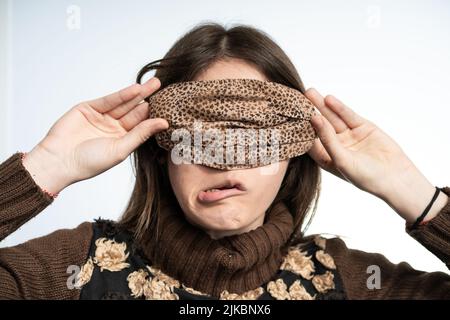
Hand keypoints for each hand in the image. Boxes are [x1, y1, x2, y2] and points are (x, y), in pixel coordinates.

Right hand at [23, 77, 167, 193]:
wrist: (59, 161)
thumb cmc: (90, 162)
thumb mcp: (120, 149)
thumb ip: (141, 134)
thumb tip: (163, 123)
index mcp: (122, 140)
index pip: (141, 124)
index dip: (153, 115)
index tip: (169, 106)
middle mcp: (113, 127)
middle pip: (134, 111)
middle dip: (148, 99)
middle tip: (163, 87)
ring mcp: (101, 117)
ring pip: (123, 103)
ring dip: (138, 93)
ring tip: (154, 84)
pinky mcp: (89, 108)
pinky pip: (109, 100)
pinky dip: (122, 94)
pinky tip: (136, 89)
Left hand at [305, 88, 447, 221]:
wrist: (396, 178)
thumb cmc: (365, 177)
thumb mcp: (341, 159)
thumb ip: (327, 139)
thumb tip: (314, 118)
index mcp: (326, 158)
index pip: (309, 140)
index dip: (300, 129)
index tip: (288, 116)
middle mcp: (335, 146)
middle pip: (319, 126)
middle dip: (309, 112)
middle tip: (296, 98)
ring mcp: (348, 136)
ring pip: (332, 118)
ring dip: (321, 106)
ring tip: (309, 92)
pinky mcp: (362, 128)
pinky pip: (347, 116)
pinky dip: (339, 107)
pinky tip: (328, 99)